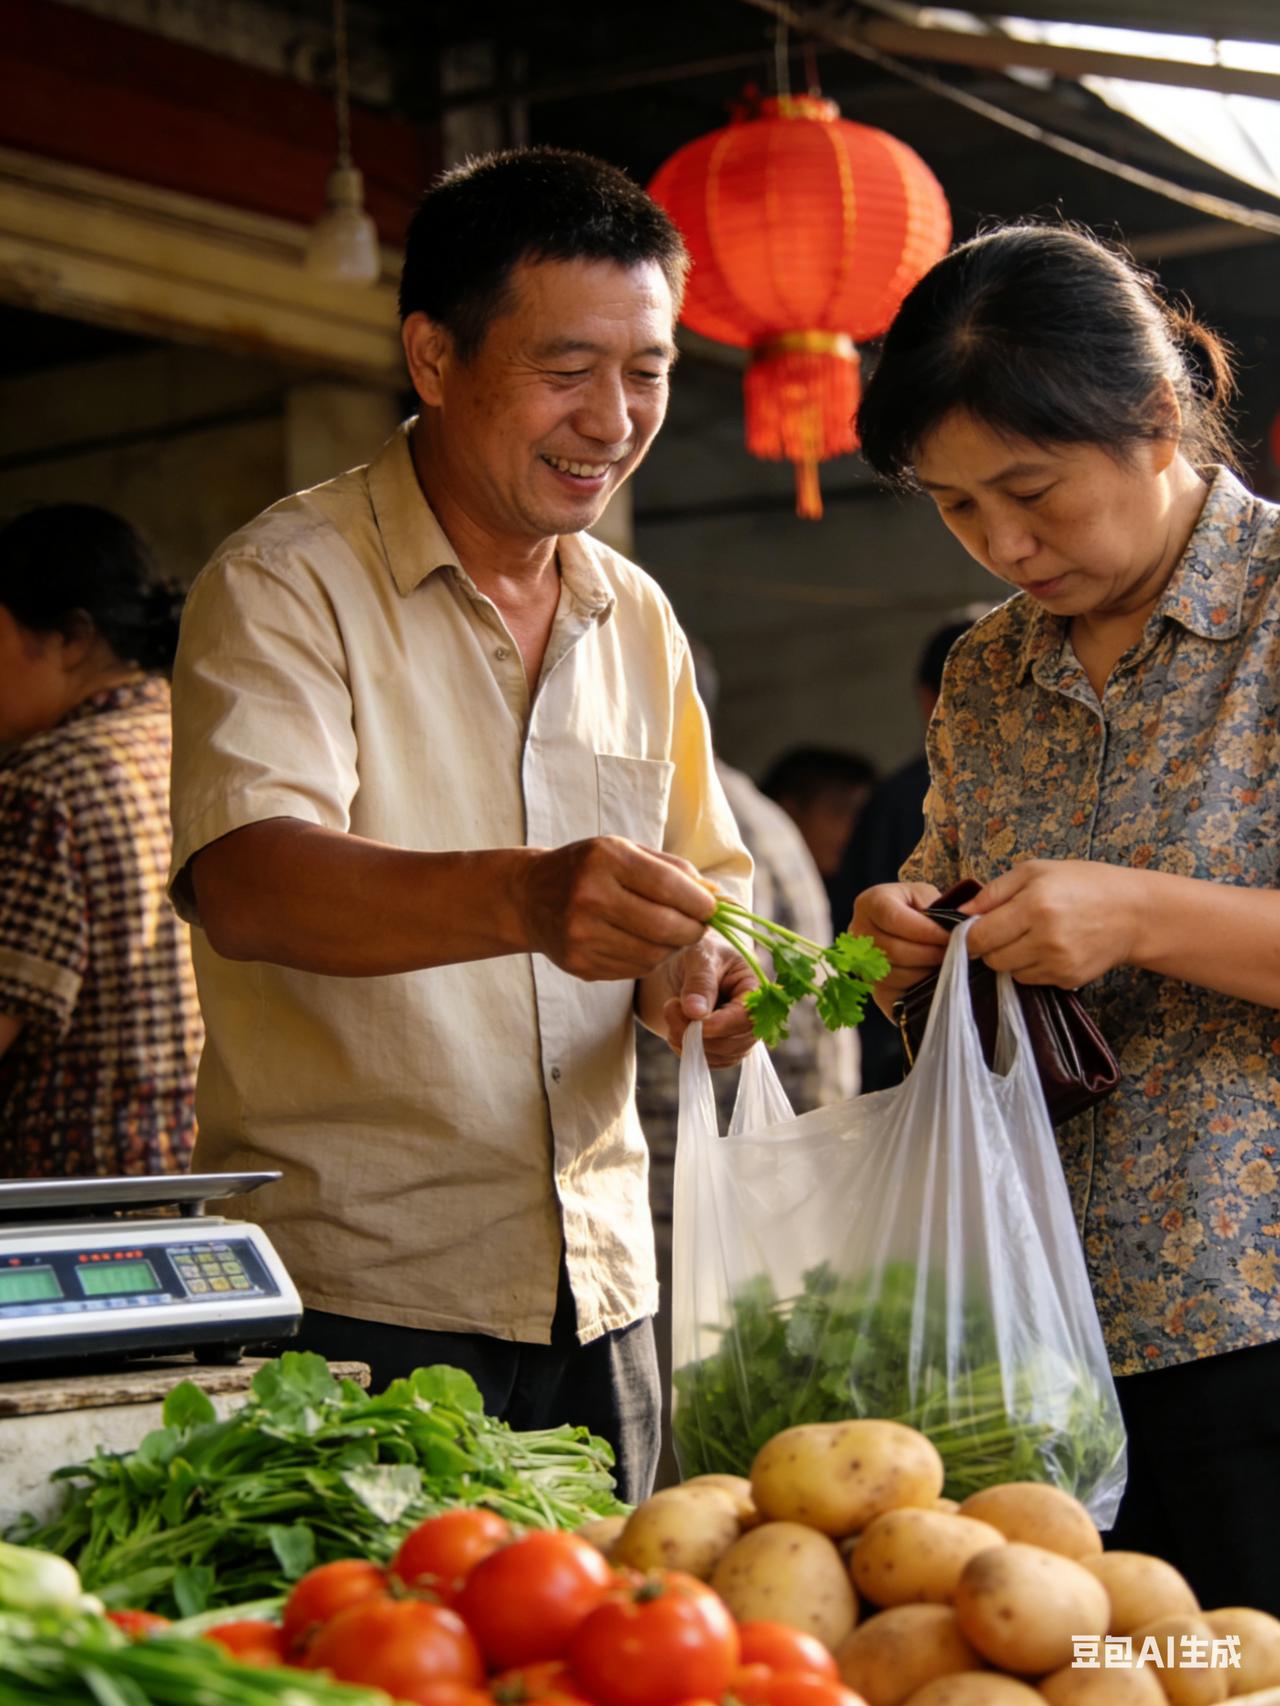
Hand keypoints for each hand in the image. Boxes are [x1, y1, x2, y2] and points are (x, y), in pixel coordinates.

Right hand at [519, 836, 714, 980]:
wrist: (528, 897)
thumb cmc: (587, 869)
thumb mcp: (624, 851)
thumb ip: (672, 869)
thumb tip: (717, 896)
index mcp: (605, 860)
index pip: (668, 886)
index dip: (700, 903)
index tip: (712, 908)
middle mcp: (589, 897)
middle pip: (664, 926)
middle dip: (693, 930)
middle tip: (699, 926)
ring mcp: (581, 935)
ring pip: (653, 954)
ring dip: (673, 947)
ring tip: (672, 933)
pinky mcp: (579, 964)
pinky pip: (634, 969)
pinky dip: (650, 959)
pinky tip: (644, 944)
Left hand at [656, 936, 758, 1066]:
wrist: (684, 964)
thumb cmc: (698, 952)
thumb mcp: (700, 956)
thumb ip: (700, 982)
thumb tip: (696, 1012)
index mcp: (755, 990)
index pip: (748, 1018)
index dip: (722, 1025)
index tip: (694, 1019)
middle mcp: (752, 1017)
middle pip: (736, 1043)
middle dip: (700, 1034)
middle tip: (671, 1007)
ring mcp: (738, 1036)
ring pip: (721, 1056)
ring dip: (689, 1042)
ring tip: (671, 1012)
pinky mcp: (722, 1048)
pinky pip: (708, 1061)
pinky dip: (687, 1051)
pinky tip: (675, 1028)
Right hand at [851, 881, 949, 1004]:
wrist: (907, 926)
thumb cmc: (919, 908)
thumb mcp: (927, 897)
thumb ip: (938, 909)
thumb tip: (958, 929)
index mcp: (870, 902)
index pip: (893, 918)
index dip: (925, 930)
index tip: (951, 936)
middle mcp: (857, 931)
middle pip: (892, 950)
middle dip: (929, 954)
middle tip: (954, 953)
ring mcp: (859, 962)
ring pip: (893, 975)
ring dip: (924, 973)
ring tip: (944, 964)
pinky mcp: (870, 986)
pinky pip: (892, 994)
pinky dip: (916, 989)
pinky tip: (931, 978)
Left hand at [962, 859, 1142, 985]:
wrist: (1134, 912)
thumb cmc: (1084, 884)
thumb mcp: (1036, 871)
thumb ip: (994, 892)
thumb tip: (960, 913)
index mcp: (1034, 905)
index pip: (980, 936)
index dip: (970, 935)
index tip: (975, 929)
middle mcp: (1045, 938)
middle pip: (992, 958)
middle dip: (990, 947)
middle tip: (1007, 930)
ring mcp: (1058, 963)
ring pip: (1010, 972)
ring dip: (1011, 958)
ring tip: (1032, 937)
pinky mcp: (1068, 979)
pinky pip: (1031, 980)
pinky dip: (1032, 967)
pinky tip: (1049, 948)